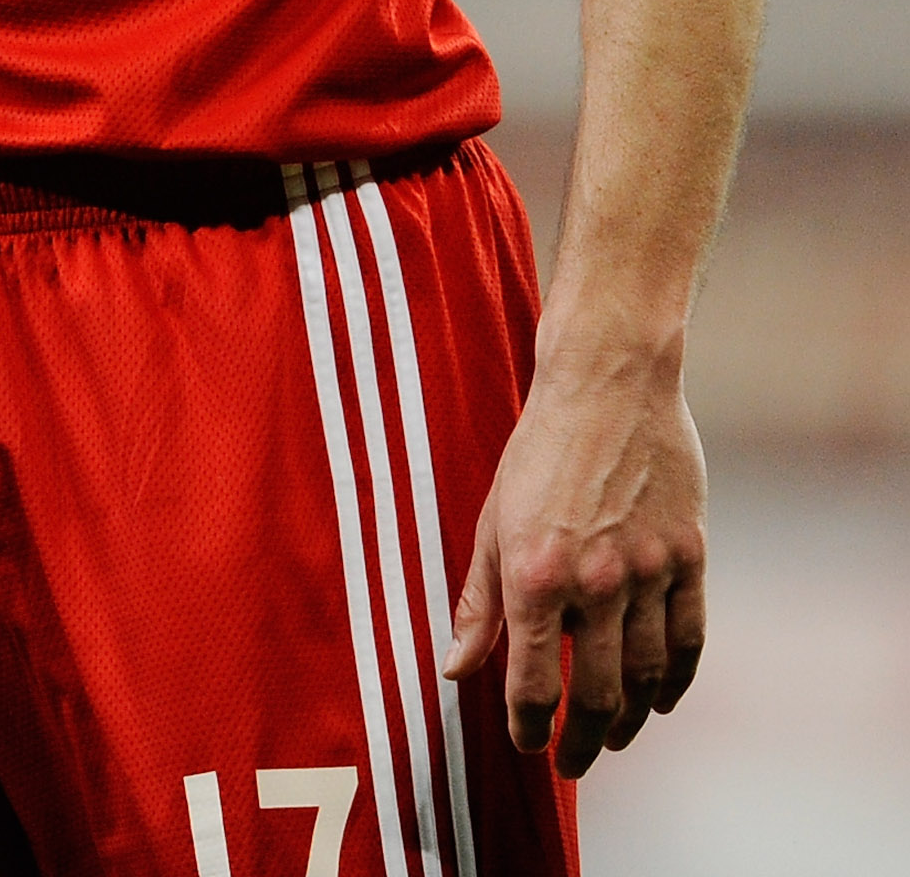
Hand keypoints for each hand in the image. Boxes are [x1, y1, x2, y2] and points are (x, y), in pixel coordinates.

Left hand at [442, 353, 706, 778]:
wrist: (608, 382)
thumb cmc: (540, 450)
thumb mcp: (491, 521)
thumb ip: (477, 603)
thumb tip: (456, 673)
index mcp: (534, 573)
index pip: (532, 685)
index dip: (527, 728)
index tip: (526, 744)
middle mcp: (594, 581)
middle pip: (593, 696)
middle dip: (579, 742)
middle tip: (571, 763)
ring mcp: (649, 571)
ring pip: (645, 678)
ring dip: (626, 720)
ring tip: (610, 736)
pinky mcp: (689, 556)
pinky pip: (688, 641)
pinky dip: (675, 683)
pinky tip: (658, 701)